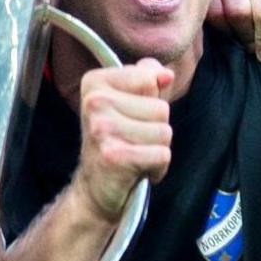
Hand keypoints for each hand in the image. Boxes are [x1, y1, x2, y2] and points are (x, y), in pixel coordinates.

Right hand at [74, 60, 173, 222]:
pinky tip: (138, 169)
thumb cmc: (117, 141)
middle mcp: (94, 102)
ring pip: (164, 132)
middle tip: (132, 141)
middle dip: (156, 128)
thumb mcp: (129, 103)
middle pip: (161, 108)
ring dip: (157, 149)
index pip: (150, 78)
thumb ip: (147, 80)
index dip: (151, 101)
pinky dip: (158, 167)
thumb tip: (165, 73)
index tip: (131, 116)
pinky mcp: (115, 155)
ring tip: (135, 154)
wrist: (95, 187)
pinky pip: (162, 155)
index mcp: (95, 82)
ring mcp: (102, 129)